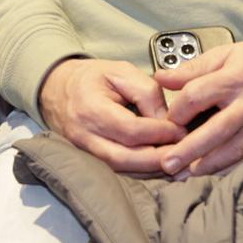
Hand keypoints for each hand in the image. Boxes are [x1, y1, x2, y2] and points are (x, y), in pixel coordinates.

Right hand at [39, 58, 187, 174]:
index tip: (181, 130)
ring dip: (150, 169)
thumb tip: (167, 120)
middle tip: (184, 154)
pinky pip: (116, 170)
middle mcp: (83, 135)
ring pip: (120, 169)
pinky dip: (139, 170)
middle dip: (157, 159)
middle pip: (124, 158)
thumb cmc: (92, 77)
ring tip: (176, 163)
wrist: (57, 88)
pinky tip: (158, 165)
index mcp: (90, 108)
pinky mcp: (88, 160)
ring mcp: (83, 151)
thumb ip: (147, 92)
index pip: (129, 129)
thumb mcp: (122, 71)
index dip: (158, 132)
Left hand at [156, 34, 242, 177]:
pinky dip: (233, 168)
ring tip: (186, 174)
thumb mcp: (227, 53)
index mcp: (236, 76)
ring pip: (234, 149)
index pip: (197, 96)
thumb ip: (193, 68)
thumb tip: (160, 78)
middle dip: (189, 150)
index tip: (170, 120)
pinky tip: (216, 174)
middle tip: (167, 164)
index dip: (178, 111)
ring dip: (208, 165)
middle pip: (215, 130)